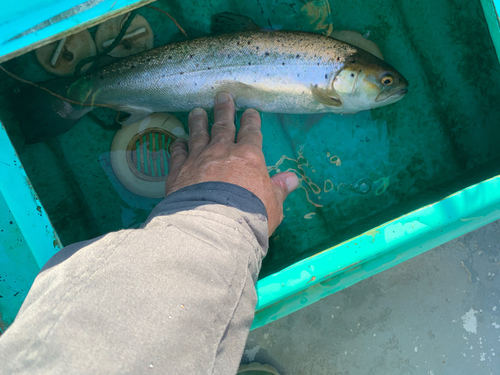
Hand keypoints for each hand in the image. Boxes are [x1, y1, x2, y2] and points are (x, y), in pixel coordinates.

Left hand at [165, 92, 298, 234]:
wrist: (214, 226)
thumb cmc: (250, 216)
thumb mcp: (273, 204)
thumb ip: (279, 189)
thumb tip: (292, 179)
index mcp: (249, 157)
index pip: (251, 133)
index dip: (251, 120)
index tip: (250, 111)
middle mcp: (223, 152)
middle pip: (223, 126)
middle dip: (224, 110)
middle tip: (222, 96)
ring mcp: (199, 159)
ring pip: (198, 134)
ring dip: (198, 122)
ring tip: (197, 111)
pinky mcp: (179, 171)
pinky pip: (178, 153)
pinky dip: (178, 145)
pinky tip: (177, 140)